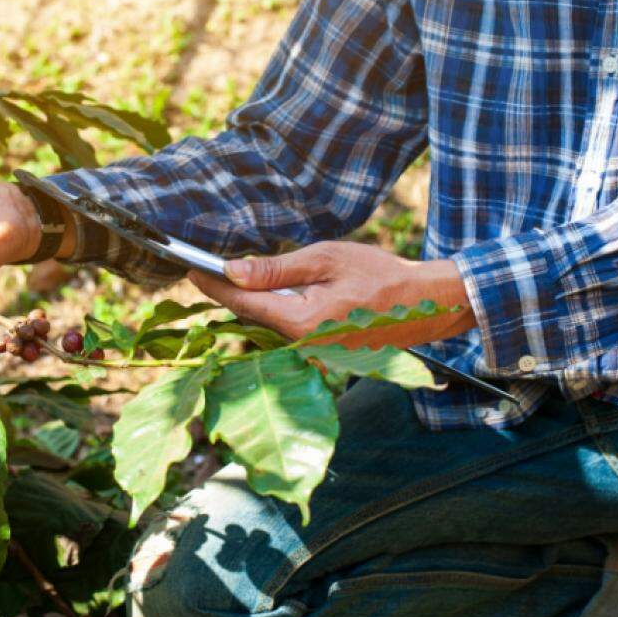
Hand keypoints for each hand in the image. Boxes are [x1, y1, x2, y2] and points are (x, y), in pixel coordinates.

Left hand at [188, 241, 476, 347]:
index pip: (243, 302)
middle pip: (251, 318)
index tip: (190, 270)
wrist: (427, 304)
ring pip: (267, 329)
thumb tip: (233, 270)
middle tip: (203, 272)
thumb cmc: (381, 276)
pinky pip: (286, 336)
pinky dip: (273, 316)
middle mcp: (302, 348)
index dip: (214, 286)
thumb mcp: (325, 260)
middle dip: (229, 295)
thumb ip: (276, 269)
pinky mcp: (322, 357)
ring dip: (249, 306)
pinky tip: (268, 298)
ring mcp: (313, 357)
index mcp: (301, 323)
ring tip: (228, 282)